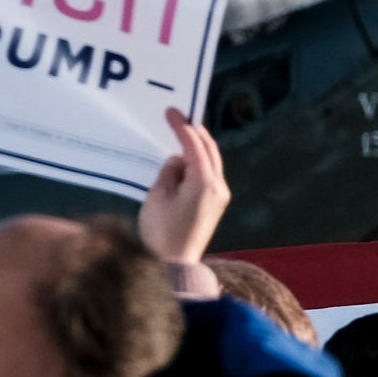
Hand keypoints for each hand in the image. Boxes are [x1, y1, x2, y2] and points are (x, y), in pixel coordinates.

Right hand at [139, 107, 230, 264]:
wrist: (174, 265)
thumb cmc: (161, 232)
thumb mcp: (157, 197)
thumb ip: (169, 172)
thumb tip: (178, 161)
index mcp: (204, 181)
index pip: (194, 145)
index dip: (182, 126)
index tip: (172, 111)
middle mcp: (218, 185)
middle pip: (209, 150)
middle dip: (195, 132)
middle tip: (179, 117)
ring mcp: (220, 196)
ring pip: (212, 162)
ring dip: (198, 147)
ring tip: (182, 134)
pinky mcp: (216, 204)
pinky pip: (209, 175)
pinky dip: (199, 163)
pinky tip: (186, 160)